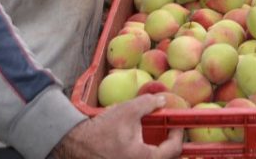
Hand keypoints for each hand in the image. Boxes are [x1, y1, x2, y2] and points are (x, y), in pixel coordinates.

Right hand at [53, 94, 181, 157]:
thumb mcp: (128, 111)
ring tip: (153, 137)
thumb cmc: (103, 129)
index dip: (178, 135)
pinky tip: (138, 144)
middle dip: (168, 145)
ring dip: (156, 151)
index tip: (175, 124)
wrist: (78, 144)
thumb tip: (163, 101)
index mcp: (145, 158)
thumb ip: (148, 104)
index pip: (173, 150)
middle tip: (167, 132)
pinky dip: (144, 153)